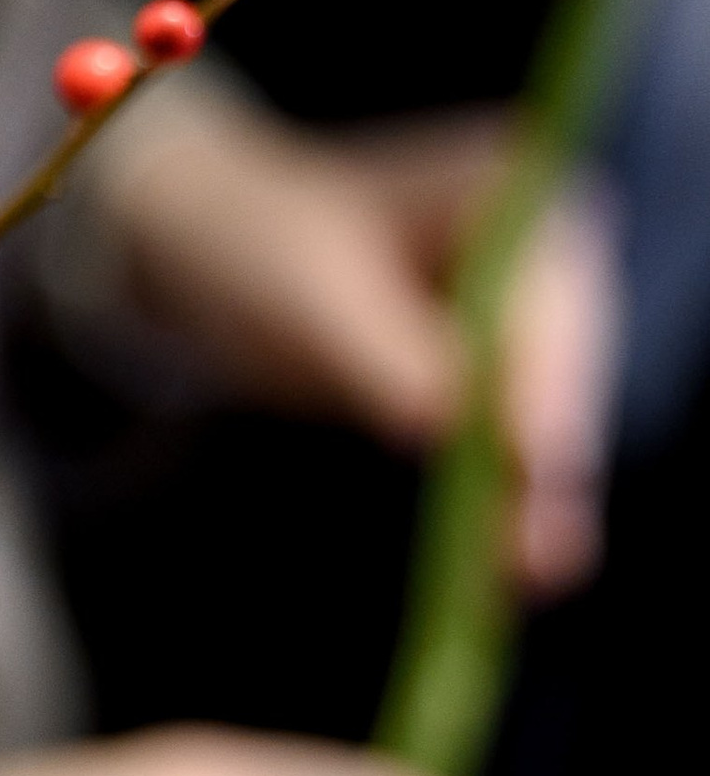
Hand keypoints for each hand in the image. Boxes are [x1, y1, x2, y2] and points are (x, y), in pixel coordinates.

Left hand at [104, 98, 621, 593]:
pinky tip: (498, 575)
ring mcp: (518, 327)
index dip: (548, 387)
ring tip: (527, 577)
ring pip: (542, 427)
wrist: (213, 252)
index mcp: (512, 197)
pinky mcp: (487, 387)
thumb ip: (381, 353)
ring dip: (533, 504)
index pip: (549, 305)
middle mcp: (538, 259)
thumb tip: (445, 420)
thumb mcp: (308, 295)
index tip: (536, 457)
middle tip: (540, 550)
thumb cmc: (257, 247)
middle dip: (551, 463)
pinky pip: (504, 455)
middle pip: (563, 374)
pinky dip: (497, 508)